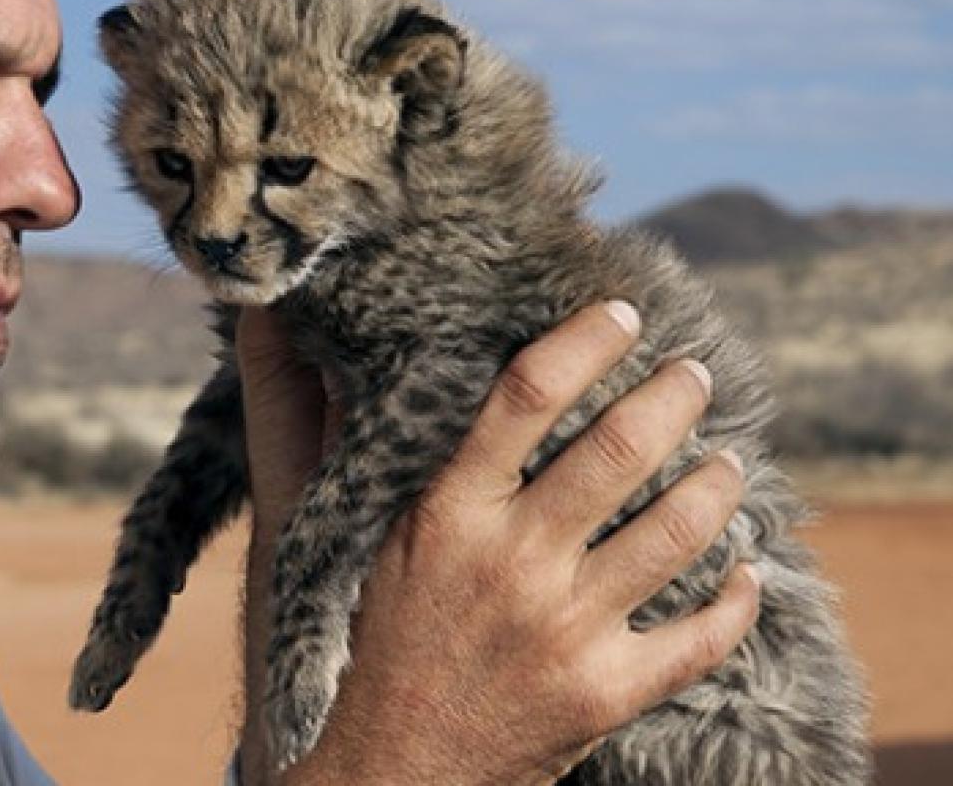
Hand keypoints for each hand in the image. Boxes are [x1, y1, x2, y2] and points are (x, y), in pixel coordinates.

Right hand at [235, 302, 760, 785]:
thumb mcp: (338, 535)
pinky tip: (743, 570)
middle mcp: (509, 561)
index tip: (621, 314)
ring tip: (727, 463)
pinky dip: (736, 596)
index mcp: (444, 514)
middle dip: (673, 398)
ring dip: (717, 485)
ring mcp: (563, 629)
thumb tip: (309, 337)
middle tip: (695, 375)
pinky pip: (702, 634)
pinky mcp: (605, 692)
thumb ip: (326, 434)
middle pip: (618, 450)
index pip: (524, 396)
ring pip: (676, 531)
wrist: (387, 769)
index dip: (583, 342)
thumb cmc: (362, 642)